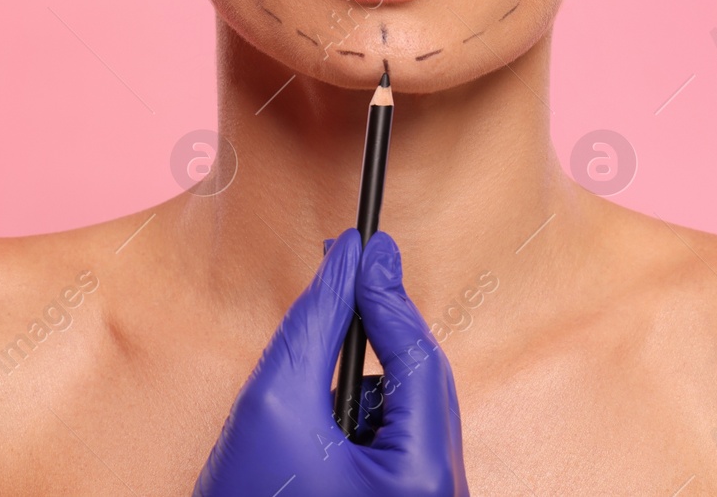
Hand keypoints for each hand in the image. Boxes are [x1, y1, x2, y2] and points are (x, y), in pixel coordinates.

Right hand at [193, 227, 470, 495]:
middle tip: (346, 278)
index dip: (387, 294)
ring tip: (307, 406)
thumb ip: (316, 322)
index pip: (418, 359)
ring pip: (407, 415)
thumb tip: (351, 259)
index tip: (368, 244)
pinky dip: (360, 422)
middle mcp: (440, 496)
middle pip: (421, 386)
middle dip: (377, 339)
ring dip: (364, 388)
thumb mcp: (275, 403)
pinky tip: (316, 439)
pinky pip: (396, 445)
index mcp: (424, 479)